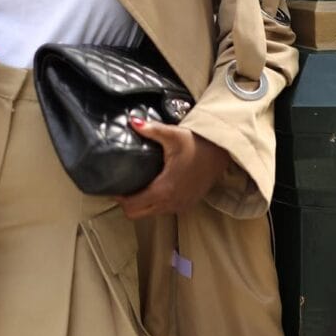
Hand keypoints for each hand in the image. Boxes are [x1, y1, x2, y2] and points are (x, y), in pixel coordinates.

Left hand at [114, 120, 229, 218]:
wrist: (221, 154)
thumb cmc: (198, 145)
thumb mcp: (173, 136)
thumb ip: (151, 130)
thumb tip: (132, 121)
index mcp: (164, 189)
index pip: (132, 205)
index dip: (119, 197)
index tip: (114, 184)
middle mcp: (171, 202)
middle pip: (137, 214)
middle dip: (126, 203)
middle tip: (122, 185)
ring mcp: (179, 206)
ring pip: (150, 213)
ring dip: (140, 204)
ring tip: (135, 185)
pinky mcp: (186, 205)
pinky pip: (163, 210)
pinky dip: (153, 204)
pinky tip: (152, 187)